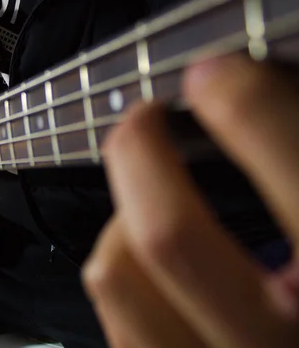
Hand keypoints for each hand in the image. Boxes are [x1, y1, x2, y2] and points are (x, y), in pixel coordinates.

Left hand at [82, 55, 298, 347]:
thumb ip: (298, 158)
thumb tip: (246, 85)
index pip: (297, 178)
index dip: (247, 105)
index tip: (217, 73)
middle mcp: (273, 345)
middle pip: (167, 236)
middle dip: (141, 152)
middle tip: (145, 117)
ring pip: (114, 274)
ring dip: (123, 214)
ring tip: (153, 193)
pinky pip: (114, 310)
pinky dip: (119, 262)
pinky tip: (149, 247)